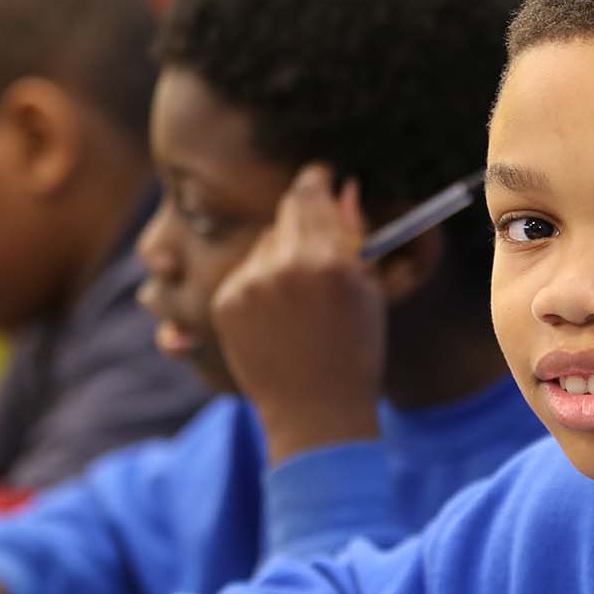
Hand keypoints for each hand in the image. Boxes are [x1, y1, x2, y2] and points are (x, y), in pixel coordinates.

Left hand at [210, 164, 383, 462]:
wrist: (315, 412)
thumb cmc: (354, 352)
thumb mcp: (369, 292)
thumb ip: (354, 236)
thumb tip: (341, 188)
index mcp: (329, 260)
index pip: (310, 190)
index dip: (316, 181)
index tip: (320, 181)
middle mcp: (284, 266)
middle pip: (286, 211)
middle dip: (302, 221)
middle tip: (314, 248)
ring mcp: (250, 285)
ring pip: (264, 243)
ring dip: (279, 255)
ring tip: (297, 299)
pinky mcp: (225, 303)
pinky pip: (244, 273)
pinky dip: (258, 285)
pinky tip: (276, 318)